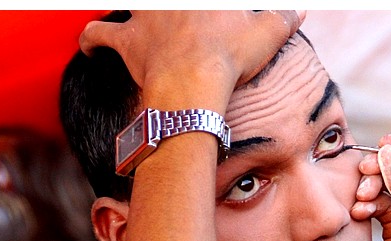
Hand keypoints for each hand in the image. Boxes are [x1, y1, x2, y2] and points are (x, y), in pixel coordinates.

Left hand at [79, 11, 304, 95]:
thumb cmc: (232, 55)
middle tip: (171, 16)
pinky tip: (91, 46)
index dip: (203, 5)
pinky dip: (92, 40)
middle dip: (162, 7)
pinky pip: (99, 35)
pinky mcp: (128, 42)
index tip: (206, 11)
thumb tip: (300, 11)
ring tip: (128, 16)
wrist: (196, 82)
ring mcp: (144, 15)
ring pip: (126, 3)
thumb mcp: (268, 32)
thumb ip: (283, 16)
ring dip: (125, 8)